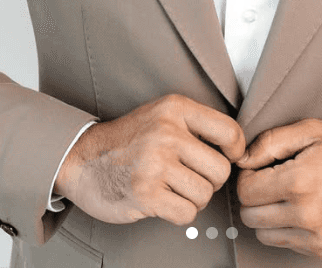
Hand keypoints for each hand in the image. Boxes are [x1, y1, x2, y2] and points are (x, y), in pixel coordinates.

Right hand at [56, 94, 245, 225]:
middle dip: (209, 180)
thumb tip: (238, 147)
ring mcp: (156, 164)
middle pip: (220, 170)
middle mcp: (167, 133)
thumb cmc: (129, 140)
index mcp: (175, 108)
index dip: (235, 150)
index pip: (229, 131)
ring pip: (205, 195)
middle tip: (190, 176)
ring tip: (173, 187)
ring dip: (193, 198)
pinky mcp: (146, 194)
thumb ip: (197, 125)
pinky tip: (163, 200)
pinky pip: (187, 214)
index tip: (228, 157)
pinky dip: (179, 213)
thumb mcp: (163, 115)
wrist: (83, 159)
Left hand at [235, 119, 321, 260]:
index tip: (261, 168)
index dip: (248, 176)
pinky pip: (286, 244)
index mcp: (300, 181)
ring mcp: (315, 236)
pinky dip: (286, 228)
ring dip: (267, 215)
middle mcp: (305, 214)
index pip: (245, 191)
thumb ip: (272, 141)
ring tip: (286, 195)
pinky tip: (301, 208)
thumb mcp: (314, 130)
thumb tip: (243, 157)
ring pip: (264, 233)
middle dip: (254, 196)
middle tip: (271, 180)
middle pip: (250, 215)